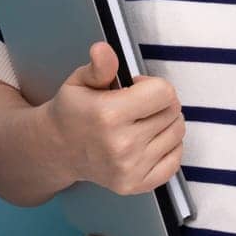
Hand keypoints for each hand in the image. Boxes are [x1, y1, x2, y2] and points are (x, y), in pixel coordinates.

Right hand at [45, 41, 184, 195]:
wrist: (58, 150)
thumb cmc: (73, 111)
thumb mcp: (79, 81)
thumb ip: (99, 67)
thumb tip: (103, 50)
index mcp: (108, 115)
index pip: (164, 93)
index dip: (152, 85)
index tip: (135, 88)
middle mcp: (121, 145)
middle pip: (173, 112)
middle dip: (159, 103)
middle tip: (136, 106)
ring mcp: (130, 168)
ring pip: (177, 134)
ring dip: (165, 124)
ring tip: (141, 122)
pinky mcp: (136, 185)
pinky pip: (174, 162)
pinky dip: (169, 148)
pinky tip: (149, 141)